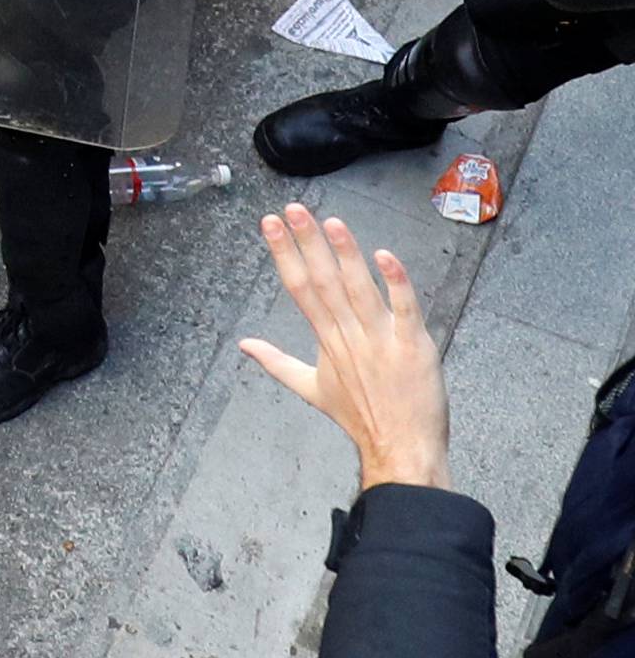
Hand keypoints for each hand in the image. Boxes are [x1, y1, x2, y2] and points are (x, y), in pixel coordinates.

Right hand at [239, 204, 450, 493]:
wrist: (400, 448)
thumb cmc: (359, 418)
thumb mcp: (311, 389)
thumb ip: (276, 362)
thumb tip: (244, 344)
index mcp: (325, 339)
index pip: (298, 287)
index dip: (283, 253)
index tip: (269, 224)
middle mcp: (347, 334)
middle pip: (323, 281)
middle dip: (306, 242)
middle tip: (292, 209)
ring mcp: (380, 339)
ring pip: (359, 288)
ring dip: (344, 254)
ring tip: (330, 223)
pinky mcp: (412, 345)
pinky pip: (403, 309)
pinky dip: (395, 283)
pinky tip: (384, 255)